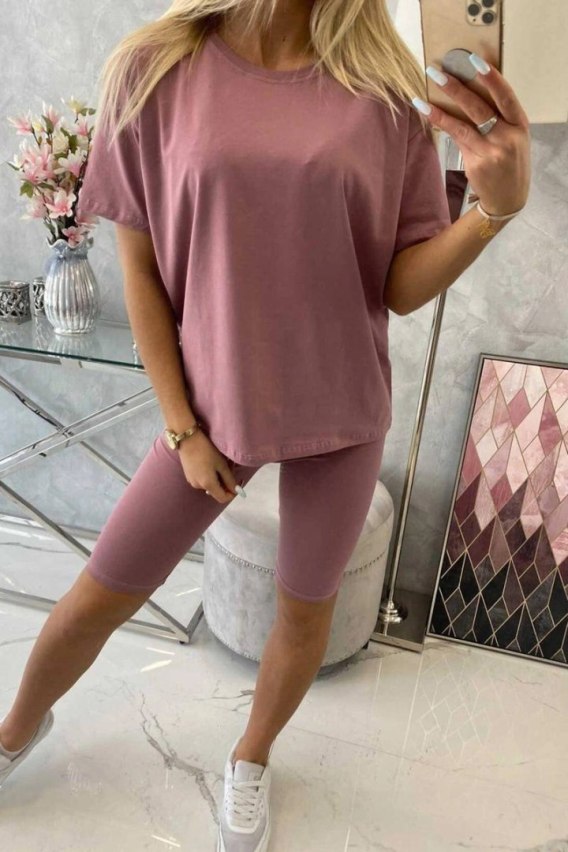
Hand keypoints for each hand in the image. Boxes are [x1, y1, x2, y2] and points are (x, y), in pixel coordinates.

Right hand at [178, 429, 238, 503]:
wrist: (187, 439)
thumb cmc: (207, 450)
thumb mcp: (221, 464)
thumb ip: (229, 479)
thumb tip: (236, 490)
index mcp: (208, 484)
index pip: (222, 499)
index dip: (231, 494)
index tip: (237, 486)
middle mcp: (198, 486)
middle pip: (215, 492)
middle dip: (224, 485)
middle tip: (228, 470)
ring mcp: (191, 482)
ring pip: (209, 486)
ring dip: (215, 480)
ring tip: (217, 465)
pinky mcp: (188, 476)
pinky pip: (202, 481)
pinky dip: (208, 477)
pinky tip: (208, 464)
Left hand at [419, 55, 530, 216]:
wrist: (507, 199)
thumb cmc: (510, 162)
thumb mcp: (515, 138)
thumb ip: (500, 118)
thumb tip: (470, 91)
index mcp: (520, 125)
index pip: (506, 97)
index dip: (492, 78)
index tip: (475, 61)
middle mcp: (507, 137)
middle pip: (480, 108)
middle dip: (457, 88)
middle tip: (438, 72)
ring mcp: (491, 152)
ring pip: (462, 125)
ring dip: (440, 110)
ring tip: (422, 97)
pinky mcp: (476, 164)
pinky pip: (457, 140)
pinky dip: (442, 126)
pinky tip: (428, 115)